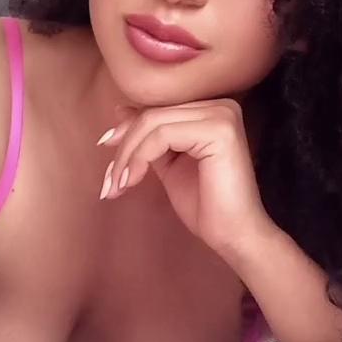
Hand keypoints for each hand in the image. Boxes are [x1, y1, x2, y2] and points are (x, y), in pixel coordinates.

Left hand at [96, 98, 270, 254]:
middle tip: (108, 181)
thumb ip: (150, 137)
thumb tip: (121, 110)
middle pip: (153, 115)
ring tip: (116, 186)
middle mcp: (221, 106)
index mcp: (212, 110)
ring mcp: (222, 115)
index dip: (127, 132)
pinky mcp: (218, 130)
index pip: (158, 111)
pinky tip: (131, 181)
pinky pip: (162, 136)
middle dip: (123, 147)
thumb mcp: (168, 163)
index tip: (108, 159)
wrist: (233, 235)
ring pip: (153, 124)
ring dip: (127, 156)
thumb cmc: (205, 205)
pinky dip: (139, 158)